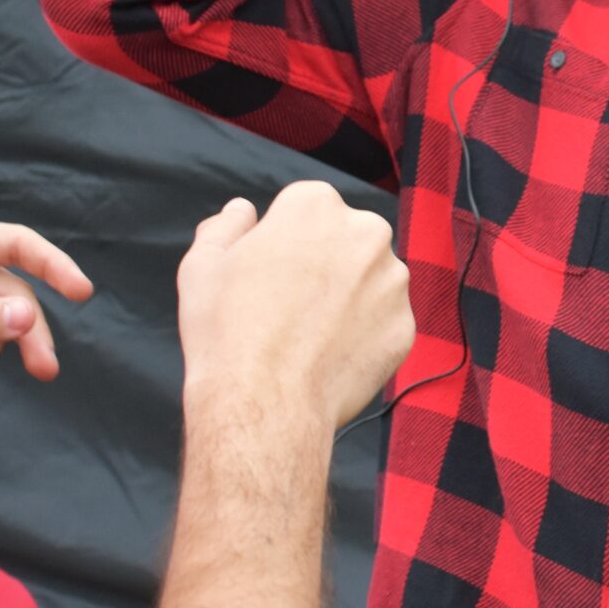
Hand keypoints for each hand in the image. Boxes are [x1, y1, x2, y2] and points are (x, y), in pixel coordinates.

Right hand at [175, 182, 413, 430]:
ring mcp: (392, 281)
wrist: (265, 402)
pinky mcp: (405, 326)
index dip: (282, 242)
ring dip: (348, 298)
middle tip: (289, 305)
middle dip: (324, 263)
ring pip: (369, 281)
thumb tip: (242, 209)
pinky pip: (383, 324)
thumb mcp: (203, 265)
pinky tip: (329, 356)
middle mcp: (366, 232)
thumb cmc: (227, 330)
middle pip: (344, 240)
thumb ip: (225, 226)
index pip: (305, 210)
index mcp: (316, 205)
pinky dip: (363, 336)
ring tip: (308, 334)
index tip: (267, 273)